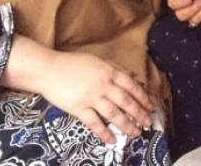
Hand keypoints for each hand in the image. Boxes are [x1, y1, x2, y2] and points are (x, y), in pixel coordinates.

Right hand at [0, 36, 154, 143]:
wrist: (49, 69)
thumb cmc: (73, 63)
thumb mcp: (98, 60)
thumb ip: (116, 69)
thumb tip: (133, 76)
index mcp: (110, 72)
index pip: (132, 86)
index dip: (143, 97)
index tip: (151, 106)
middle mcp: (104, 85)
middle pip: (126, 102)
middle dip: (139, 114)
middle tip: (148, 123)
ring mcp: (92, 98)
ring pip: (114, 114)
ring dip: (127, 125)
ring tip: (136, 133)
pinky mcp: (79, 109)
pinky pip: (95, 123)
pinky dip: (104, 133)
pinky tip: (112, 139)